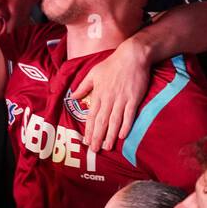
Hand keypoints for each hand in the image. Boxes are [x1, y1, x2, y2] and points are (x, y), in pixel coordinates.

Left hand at [73, 35, 147, 149]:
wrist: (132, 56)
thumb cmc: (112, 64)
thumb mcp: (93, 73)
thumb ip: (83, 87)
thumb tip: (73, 97)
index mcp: (98, 94)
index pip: (91, 116)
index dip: (88, 130)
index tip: (86, 141)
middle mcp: (108, 99)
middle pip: (101, 122)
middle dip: (97, 137)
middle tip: (94, 150)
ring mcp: (121, 99)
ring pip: (113, 121)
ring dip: (109, 135)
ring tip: (106, 147)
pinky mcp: (133, 99)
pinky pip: (129, 115)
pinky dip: (125, 126)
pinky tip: (121, 135)